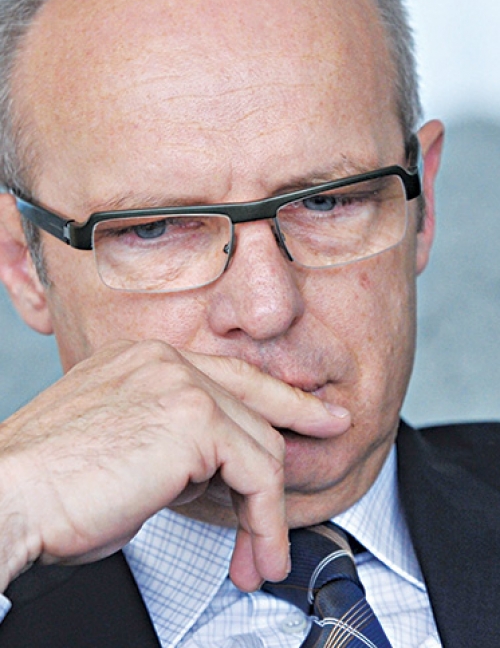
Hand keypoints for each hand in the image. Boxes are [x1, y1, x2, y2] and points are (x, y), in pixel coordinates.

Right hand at [0, 340, 349, 591]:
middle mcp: (166, 360)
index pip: (226, 374)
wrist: (10, 495)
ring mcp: (181, 384)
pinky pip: (257, 473)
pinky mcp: (195, 420)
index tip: (307, 412)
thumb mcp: (120, 451)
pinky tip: (258, 552)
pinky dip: (265, 520)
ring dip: (267, 511)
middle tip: (329, 444)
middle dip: (295, 430)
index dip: (272, 396)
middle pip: (254, 399)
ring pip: (260, 445)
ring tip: (262, 557)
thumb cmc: (52, 487)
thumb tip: (200, 471)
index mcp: (144, 359)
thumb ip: (168, 445)